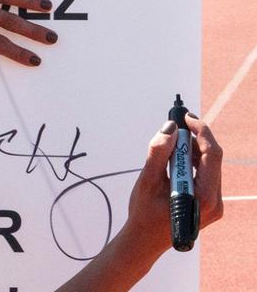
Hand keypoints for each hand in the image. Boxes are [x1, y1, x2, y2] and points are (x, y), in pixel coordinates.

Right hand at [55, 116, 223, 291]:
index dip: (200, 131)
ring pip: (210, 164)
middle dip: (195, 138)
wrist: (144, 240)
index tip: (185, 117)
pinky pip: (205, 173)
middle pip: (213, 158)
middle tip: (176, 125)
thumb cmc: (144, 214)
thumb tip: (170, 128)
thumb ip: (159, 153)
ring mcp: (214, 203)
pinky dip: (191, 160)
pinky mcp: (208, 202)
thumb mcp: (147, 181)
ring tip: (171, 142)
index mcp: (204, 197)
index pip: (212, 154)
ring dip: (192, 149)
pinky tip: (175, 158)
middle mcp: (215, 201)